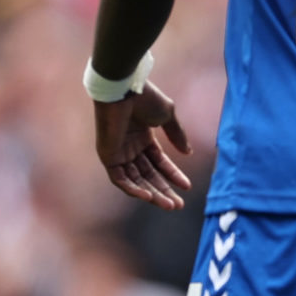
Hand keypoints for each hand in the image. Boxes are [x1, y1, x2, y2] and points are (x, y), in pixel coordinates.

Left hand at [94, 81, 192, 209]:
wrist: (125, 90)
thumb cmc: (146, 98)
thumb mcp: (167, 116)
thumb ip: (176, 135)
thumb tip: (188, 153)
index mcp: (143, 138)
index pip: (159, 162)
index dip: (173, 174)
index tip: (187, 186)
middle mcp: (130, 148)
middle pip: (149, 175)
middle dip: (164, 190)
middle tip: (178, 205)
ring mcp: (119, 154)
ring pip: (136, 180)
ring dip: (152, 193)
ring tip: (169, 204)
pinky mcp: (108, 157)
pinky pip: (120, 179)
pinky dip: (133, 189)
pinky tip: (149, 196)